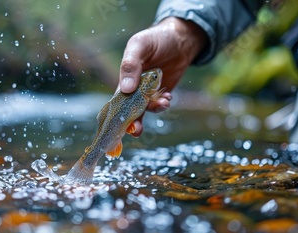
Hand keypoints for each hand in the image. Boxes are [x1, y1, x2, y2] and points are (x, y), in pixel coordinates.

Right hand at [119, 17, 207, 136]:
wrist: (181, 39)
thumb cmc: (156, 38)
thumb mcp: (140, 45)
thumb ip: (131, 65)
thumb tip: (125, 89)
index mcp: (124, 76)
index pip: (117, 98)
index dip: (116, 113)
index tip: (118, 125)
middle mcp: (135, 87)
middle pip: (130, 109)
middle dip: (132, 121)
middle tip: (136, 130)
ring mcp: (149, 92)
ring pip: (146, 109)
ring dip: (152, 110)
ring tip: (162, 103)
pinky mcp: (162, 93)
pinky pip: (160, 104)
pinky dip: (163, 104)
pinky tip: (167, 97)